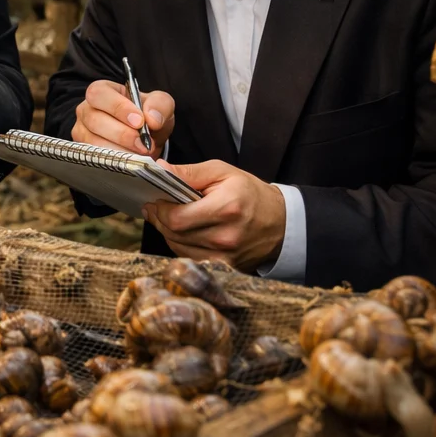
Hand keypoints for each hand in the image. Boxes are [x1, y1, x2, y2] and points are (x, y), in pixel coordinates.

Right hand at [71, 79, 173, 156]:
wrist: (146, 137)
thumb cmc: (147, 115)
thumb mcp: (160, 104)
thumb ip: (159, 105)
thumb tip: (152, 119)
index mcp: (101, 91)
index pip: (99, 94)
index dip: (118, 107)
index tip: (139, 121)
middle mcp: (86, 110)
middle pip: (95, 120)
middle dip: (122, 134)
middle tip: (144, 143)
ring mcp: (82, 131)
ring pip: (93, 142)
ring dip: (120, 151)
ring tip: (140, 154)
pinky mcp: (85, 152)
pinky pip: (96, 158)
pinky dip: (116, 162)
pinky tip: (131, 162)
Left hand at [143, 159, 286, 271]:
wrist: (281, 223)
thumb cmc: (250, 193)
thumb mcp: (222, 172)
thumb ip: (188, 172)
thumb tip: (159, 169)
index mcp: (225, 208)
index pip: (177, 218)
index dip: (159, 210)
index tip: (154, 199)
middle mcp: (224, 237)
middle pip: (174, 234)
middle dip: (159, 220)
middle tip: (154, 207)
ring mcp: (225, 256)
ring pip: (178, 248)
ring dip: (167, 232)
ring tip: (166, 217)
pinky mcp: (225, 267)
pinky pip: (190, 257)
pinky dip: (180, 244)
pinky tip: (182, 231)